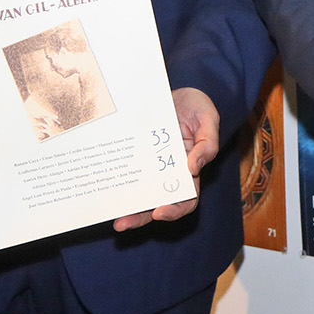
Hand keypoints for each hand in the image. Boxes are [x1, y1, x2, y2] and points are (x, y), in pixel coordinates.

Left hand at [115, 88, 220, 231]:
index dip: (174, 210)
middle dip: (140, 217)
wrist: (178, 90)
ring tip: (112, 216)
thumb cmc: (198, 107)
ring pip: (138, 194)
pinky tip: (104, 188)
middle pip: (156, 204)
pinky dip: (117, 183)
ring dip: (126, 208)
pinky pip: (126, 173)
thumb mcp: (209, 119)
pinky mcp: (136, 156)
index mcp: (190, 171)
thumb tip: (194, 168)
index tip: (160, 211)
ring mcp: (150, 166)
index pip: (186, 200)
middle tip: (122, 223)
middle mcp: (169, 173)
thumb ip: (207, 144)